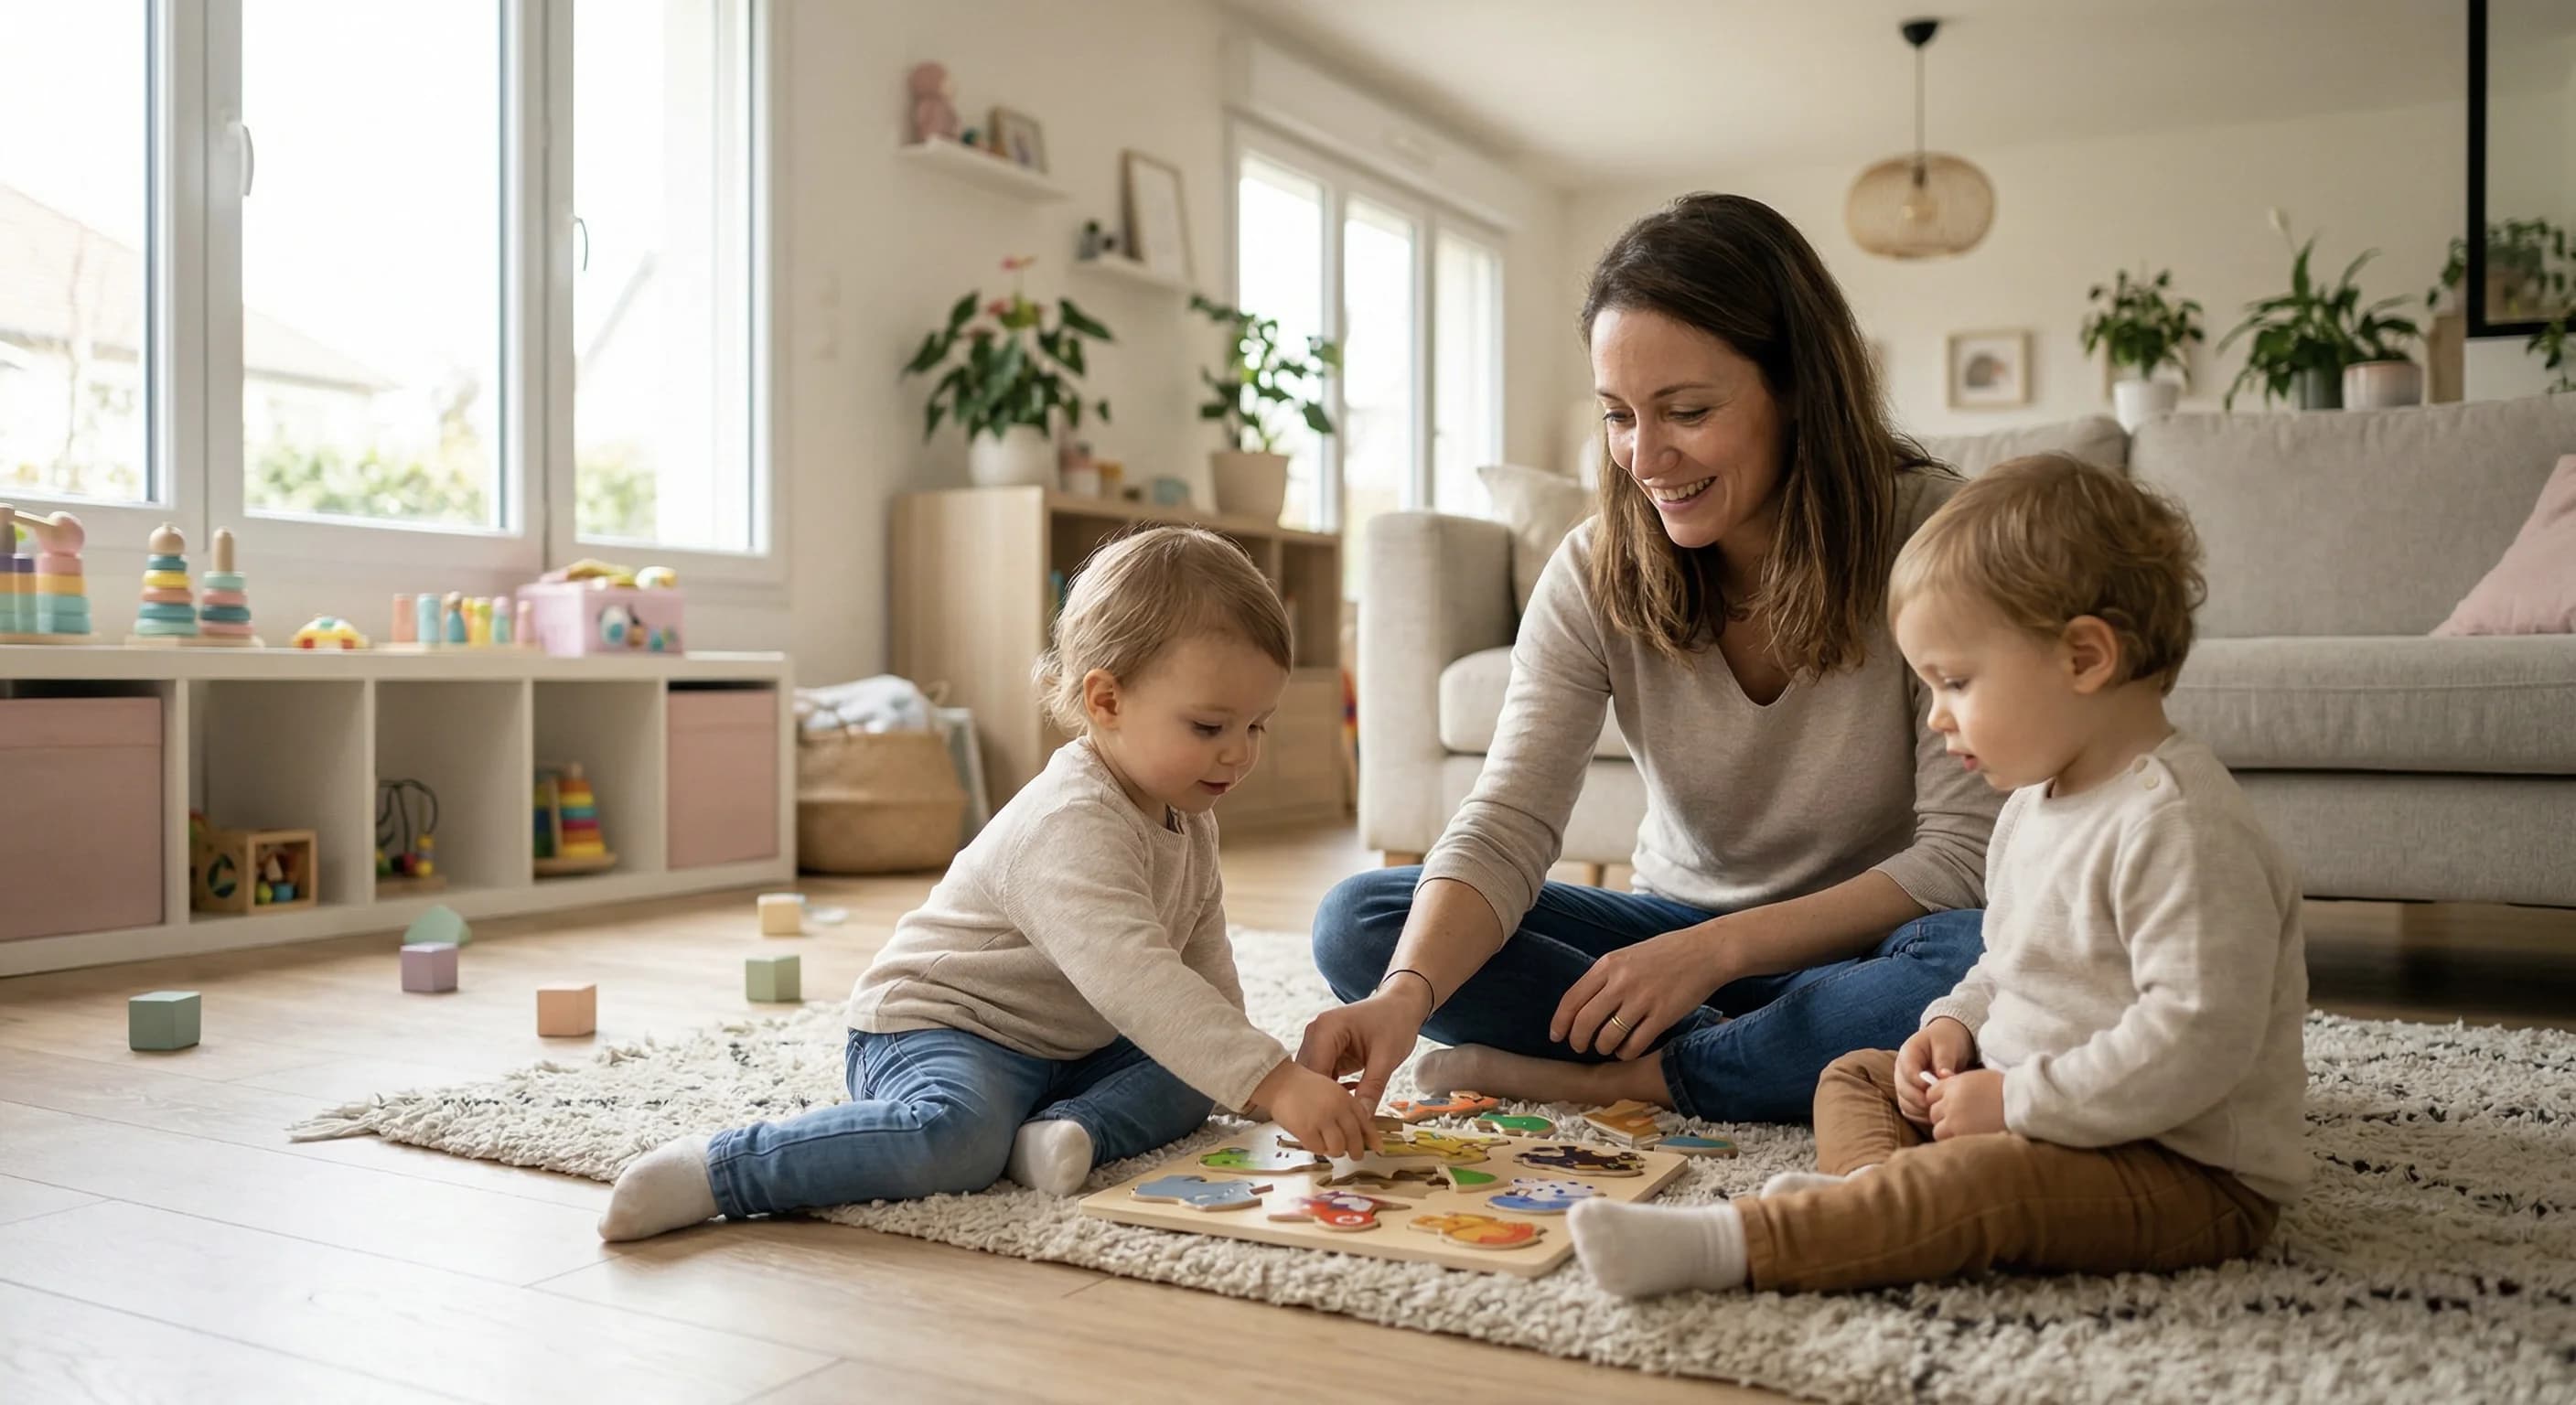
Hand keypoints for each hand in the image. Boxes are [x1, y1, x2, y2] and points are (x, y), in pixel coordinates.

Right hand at [1253, 1059, 1378, 1159]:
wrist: (1274, 1077)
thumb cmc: (1302, 1081)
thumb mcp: (1332, 1086)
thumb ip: (1352, 1101)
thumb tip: (1364, 1126)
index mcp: (1343, 1095)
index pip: (1363, 1119)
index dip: (1371, 1136)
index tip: (1378, 1148)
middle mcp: (1336, 1107)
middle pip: (1353, 1138)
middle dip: (1355, 1149)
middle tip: (1355, 1155)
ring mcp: (1321, 1118)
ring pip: (1338, 1147)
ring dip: (1336, 1150)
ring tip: (1331, 1146)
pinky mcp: (1305, 1128)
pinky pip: (1319, 1149)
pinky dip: (1319, 1148)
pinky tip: (1315, 1141)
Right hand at [1295, 986, 1427, 1111]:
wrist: (1400, 1005)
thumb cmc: (1395, 1022)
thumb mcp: (1387, 1057)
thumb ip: (1373, 1087)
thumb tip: (1363, 1119)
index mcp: (1325, 1029)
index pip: (1315, 1072)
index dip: (1322, 1100)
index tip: (1336, 1124)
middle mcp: (1314, 1034)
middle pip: (1309, 1077)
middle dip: (1323, 1102)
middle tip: (1339, 1127)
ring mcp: (1318, 1042)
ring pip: (1314, 1079)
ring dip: (1327, 1098)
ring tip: (1343, 1119)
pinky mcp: (1325, 1051)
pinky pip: (1323, 1076)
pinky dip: (1333, 1092)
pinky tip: (1347, 1105)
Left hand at [1550, 922, 1727, 1059]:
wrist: (1706, 951)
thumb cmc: (1667, 953)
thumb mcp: (1628, 956)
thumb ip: (1606, 977)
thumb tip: (1583, 1005)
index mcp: (1608, 965)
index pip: (1572, 999)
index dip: (1560, 1022)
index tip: (1556, 1036)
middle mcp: (1621, 982)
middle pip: (1584, 1022)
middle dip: (1578, 1041)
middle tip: (1580, 1047)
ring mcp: (1642, 999)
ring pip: (1608, 1037)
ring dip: (1604, 1048)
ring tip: (1609, 1047)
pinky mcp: (1663, 1015)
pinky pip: (1635, 1044)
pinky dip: (1627, 1053)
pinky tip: (1629, 1050)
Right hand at [1895, 1017, 1977, 1124]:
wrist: (1948, 1040)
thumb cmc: (1947, 1040)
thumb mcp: (1947, 1045)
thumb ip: (1944, 1061)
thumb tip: (1945, 1077)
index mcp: (1908, 1053)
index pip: (1908, 1071)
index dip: (1920, 1083)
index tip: (1936, 1090)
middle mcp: (1901, 1070)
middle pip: (1903, 1090)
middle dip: (1920, 1100)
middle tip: (1939, 1105)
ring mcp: (1904, 1083)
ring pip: (1905, 1103)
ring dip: (1921, 1110)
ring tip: (1940, 1111)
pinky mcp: (1910, 1095)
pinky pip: (1910, 1110)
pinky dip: (1921, 1116)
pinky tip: (1936, 1115)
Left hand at [1926, 1068, 2004, 1140]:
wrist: (2022, 1104)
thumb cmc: (2004, 1089)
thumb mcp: (1978, 1077)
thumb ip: (1956, 1081)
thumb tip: (1941, 1077)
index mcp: (1953, 1085)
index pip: (1931, 1094)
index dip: (1939, 1100)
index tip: (1949, 1105)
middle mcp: (1950, 1102)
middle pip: (1933, 1113)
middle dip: (1942, 1117)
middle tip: (1958, 1120)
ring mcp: (1955, 1120)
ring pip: (1937, 1129)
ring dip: (1947, 1131)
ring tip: (1963, 1131)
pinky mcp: (1963, 1136)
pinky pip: (1949, 1141)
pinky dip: (1955, 1141)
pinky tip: (1968, 1138)